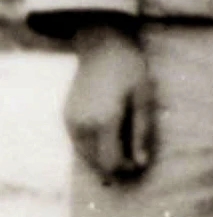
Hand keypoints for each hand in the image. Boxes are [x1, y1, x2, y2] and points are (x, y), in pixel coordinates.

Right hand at [64, 21, 154, 179]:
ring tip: (121, 149)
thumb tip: (141, 164)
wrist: (102, 46)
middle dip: (113, 167)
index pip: (110, 162)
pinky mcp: (65, 117)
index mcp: (104, 122)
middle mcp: (82, 126)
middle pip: (95, 163)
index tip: (139, 164)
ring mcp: (70, 122)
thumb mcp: (143, 99)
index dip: (125, 169)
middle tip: (132, 159)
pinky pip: (77, 144)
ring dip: (101, 159)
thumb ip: (141, 133)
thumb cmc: (129, 69)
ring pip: (84, 156)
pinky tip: (106, 139)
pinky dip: (91, 148)